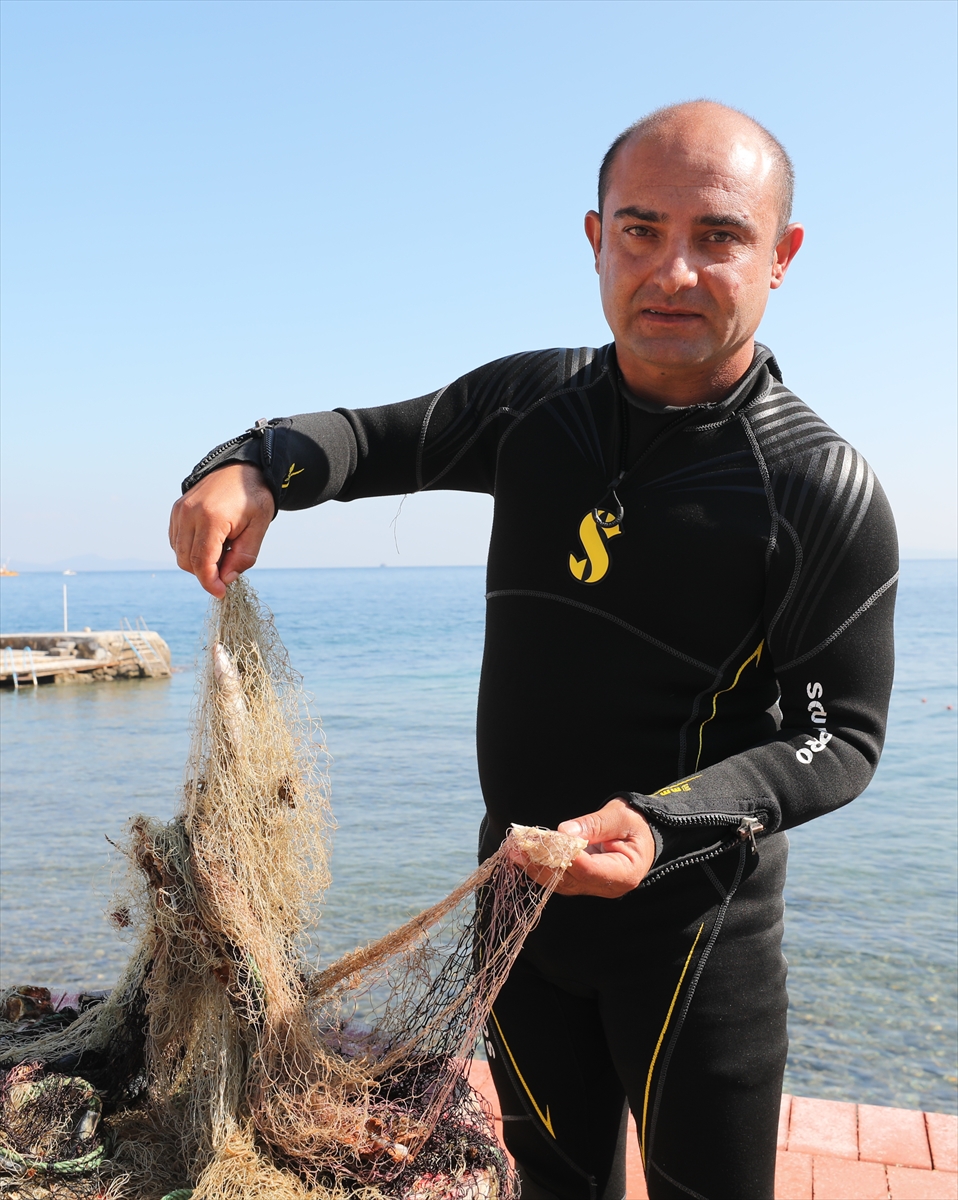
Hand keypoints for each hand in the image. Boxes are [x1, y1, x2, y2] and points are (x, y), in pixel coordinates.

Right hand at [169, 463, 274, 596]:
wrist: (242, 468)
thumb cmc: (254, 497)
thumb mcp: (259, 527)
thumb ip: (244, 556)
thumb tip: (225, 579)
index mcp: (211, 518)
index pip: (202, 563)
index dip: (210, 583)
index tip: (221, 593)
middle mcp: (189, 513)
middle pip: (188, 561)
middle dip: (206, 572)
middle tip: (230, 564)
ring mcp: (179, 511)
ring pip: (180, 553)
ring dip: (198, 561)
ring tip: (224, 547)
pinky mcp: (176, 510)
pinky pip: (177, 541)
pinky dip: (191, 549)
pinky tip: (211, 541)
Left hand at [516, 798, 655, 897]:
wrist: (640, 835)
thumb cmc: (634, 824)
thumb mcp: (620, 816)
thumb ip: (594, 824)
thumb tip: (565, 832)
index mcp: (625, 873)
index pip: (590, 870)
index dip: (567, 857)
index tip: (546, 841)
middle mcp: (608, 887)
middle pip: (571, 879)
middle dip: (543, 862)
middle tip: (519, 845)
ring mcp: (594, 888)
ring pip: (560, 883)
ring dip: (535, 866)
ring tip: (515, 850)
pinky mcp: (582, 883)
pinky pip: (559, 879)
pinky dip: (540, 867)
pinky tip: (522, 856)